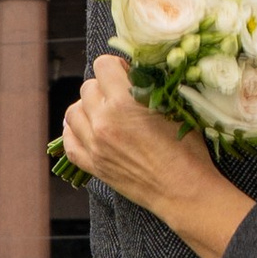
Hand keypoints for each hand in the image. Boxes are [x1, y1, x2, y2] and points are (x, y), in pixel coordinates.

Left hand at [60, 54, 249, 257]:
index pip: (103, 66)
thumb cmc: (187, 151)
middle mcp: (103, 122)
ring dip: (87, 107)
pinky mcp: (93, 166)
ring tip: (104, 112)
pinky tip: (85, 128)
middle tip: (120, 95)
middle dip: (104, 87)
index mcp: (124, 103)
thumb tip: (134, 73)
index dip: (116, 67)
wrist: (184, 191)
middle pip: (87, 87)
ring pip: (73, 112)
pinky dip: (74, 131)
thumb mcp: (174, 109)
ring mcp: (94, 146)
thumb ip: (149, 87)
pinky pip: (69, 142)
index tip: (127, 74)